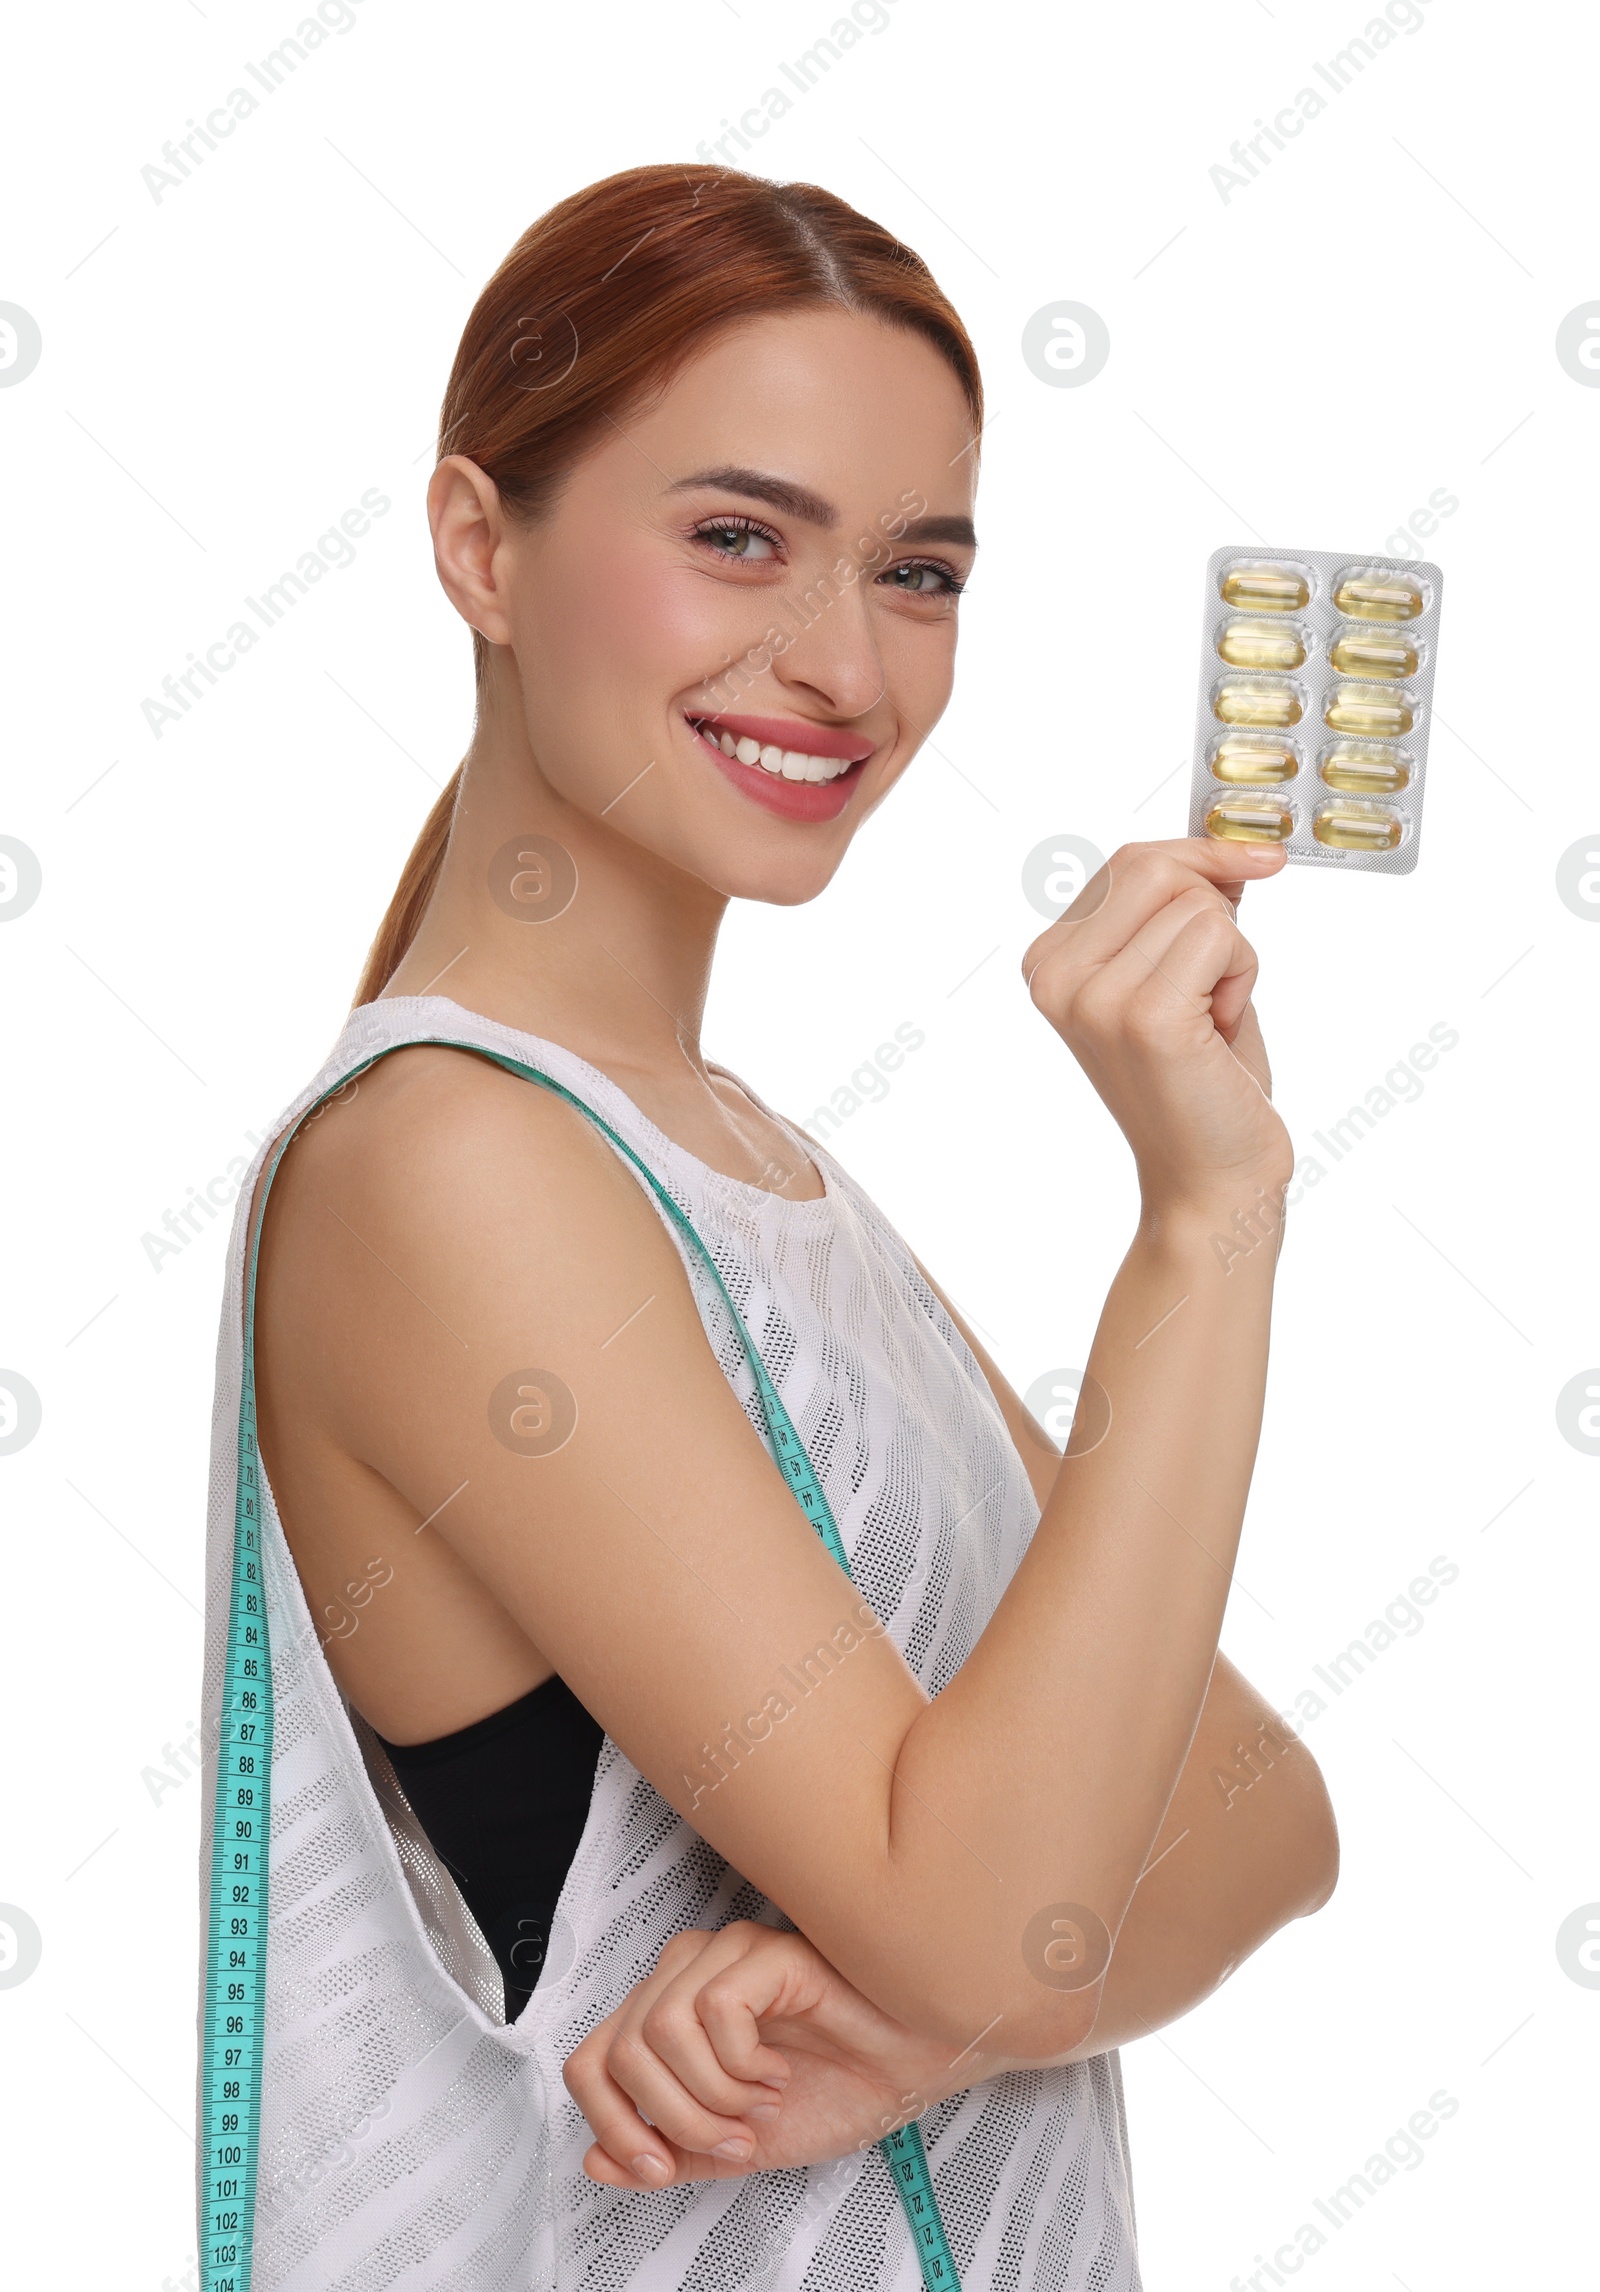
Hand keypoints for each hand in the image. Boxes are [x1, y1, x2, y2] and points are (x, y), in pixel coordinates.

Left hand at [562, 1921, 998, 2187]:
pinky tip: (778, 2073)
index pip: (589, 2061)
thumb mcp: (733, 2145)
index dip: (612, 2124)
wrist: (910, 2072)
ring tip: (760, 2107)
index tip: (660, 2167)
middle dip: (676, 2121)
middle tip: (735, 2140)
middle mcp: (687, 1973)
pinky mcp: (765, 1952)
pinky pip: (714, 2011)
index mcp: (669, 2012)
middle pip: (618, 2052)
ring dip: (712, 2096)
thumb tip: (594, 2161)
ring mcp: (725, 1955)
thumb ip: (666, 2154)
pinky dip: (742, 2064)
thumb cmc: (837, 2088)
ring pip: (658, 2031)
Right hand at [1021, 836, 1291, 1213]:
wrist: (1211, 1181)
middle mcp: (1056, 978)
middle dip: (1215, 907)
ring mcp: (1094, 998)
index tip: (1255, 862)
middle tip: (1219, 980)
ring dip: (1233, 957)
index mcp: (1049, 965)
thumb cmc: (1203, 1083)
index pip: (1129, 861)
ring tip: (1212, 1022)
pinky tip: (1220, 1033)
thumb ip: (1175, 912)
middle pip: (1155, 867)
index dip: (1200, 855)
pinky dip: (1243, 978)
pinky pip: (1222, 937)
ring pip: (1198, 904)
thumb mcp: (1174, 978)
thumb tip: (1227, 846)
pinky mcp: (1144, 1017)